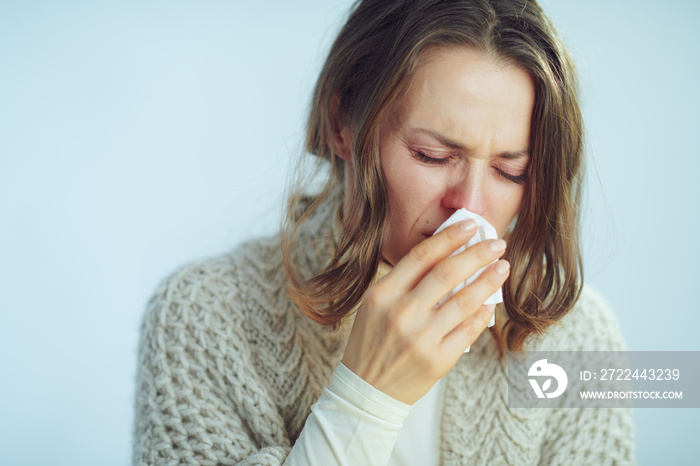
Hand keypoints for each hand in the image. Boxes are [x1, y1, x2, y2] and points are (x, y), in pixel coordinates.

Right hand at [340, 219, 508, 404]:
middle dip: (477, 254)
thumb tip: (446, 255)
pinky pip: (469, 330)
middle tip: (496, 244)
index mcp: (383, 294)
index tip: (470, 225)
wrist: (366, 389)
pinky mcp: (439, 360)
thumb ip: (404, 281)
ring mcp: (421, 338)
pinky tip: (492, 302)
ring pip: (465, 300)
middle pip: (447, 273)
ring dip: (488, 280)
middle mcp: (402, 313)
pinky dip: (484, 313)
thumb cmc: (372, 341)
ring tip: (502, 267)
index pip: (422, 256)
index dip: (449, 237)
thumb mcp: (375, 304)